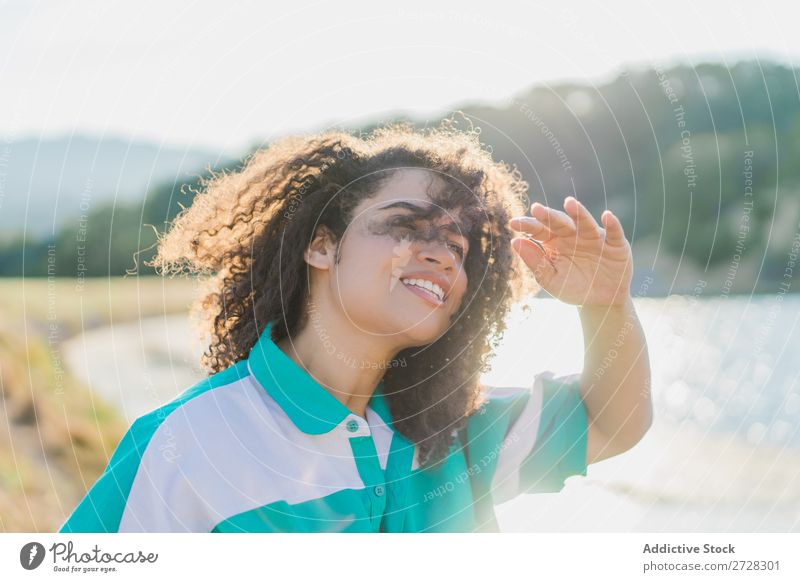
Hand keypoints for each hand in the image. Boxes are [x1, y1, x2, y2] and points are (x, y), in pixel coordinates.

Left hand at [507, 196, 632, 306]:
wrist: (599, 303)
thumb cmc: (572, 288)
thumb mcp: (550, 279)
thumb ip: (534, 261)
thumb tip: (515, 242)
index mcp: (555, 241)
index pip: (539, 230)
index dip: (528, 225)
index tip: (513, 223)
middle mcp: (574, 235)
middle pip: (560, 222)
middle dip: (549, 216)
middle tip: (537, 209)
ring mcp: (594, 238)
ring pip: (585, 222)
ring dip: (578, 212)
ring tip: (569, 203)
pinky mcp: (616, 244)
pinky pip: (614, 233)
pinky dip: (612, 224)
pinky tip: (607, 216)